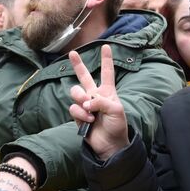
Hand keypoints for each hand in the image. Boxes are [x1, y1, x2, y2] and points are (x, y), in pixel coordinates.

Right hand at [67, 45, 128, 160]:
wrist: (110, 144)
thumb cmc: (117, 126)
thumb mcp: (115, 110)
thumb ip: (101, 101)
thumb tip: (86, 102)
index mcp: (108, 91)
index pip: (107, 72)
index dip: (106, 60)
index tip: (106, 46)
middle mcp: (95, 95)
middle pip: (84, 77)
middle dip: (77, 64)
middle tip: (72, 53)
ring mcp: (85, 105)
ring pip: (75, 92)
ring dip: (81, 99)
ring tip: (89, 108)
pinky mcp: (78, 115)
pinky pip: (74, 108)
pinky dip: (81, 114)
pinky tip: (88, 120)